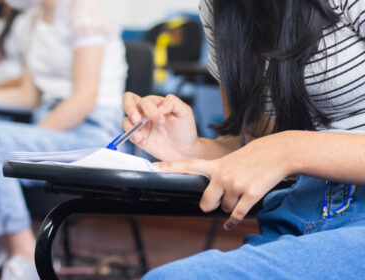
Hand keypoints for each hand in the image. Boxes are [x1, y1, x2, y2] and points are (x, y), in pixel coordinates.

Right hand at [122, 92, 201, 160]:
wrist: (184, 150)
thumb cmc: (185, 130)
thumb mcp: (185, 112)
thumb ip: (173, 102)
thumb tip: (160, 105)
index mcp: (157, 103)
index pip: (146, 99)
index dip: (150, 109)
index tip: (161, 120)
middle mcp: (146, 112)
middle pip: (128, 100)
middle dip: (130, 108)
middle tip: (138, 120)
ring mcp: (141, 125)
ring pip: (126, 119)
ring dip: (131, 127)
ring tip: (141, 136)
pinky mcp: (138, 137)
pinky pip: (128, 134)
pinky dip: (132, 137)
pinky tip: (143, 141)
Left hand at [155, 131, 294, 229]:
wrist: (279, 152)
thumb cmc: (255, 155)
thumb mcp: (232, 158)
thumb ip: (218, 172)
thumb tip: (213, 194)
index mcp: (216, 165)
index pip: (188, 165)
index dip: (170, 167)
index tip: (153, 167)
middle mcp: (222, 175)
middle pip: (205, 203)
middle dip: (211, 205)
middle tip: (219, 199)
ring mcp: (236, 185)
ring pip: (225, 209)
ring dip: (231, 205)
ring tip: (243, 190)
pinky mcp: (250, 194)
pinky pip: (236, 215)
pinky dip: (233, 222)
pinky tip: (230, 225)